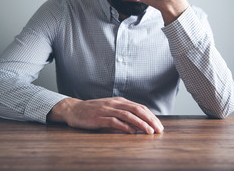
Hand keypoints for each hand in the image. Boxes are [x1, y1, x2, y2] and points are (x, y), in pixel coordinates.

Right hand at [47, 97, 163, 133]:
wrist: (74, 109)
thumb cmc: (93, 111)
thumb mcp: (110, 109)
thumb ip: (123, 114)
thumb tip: (138, 126)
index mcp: (119, 101)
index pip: (139, 107)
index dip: (151, 116)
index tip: (159, 125)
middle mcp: (115, 104)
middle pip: (137, 109)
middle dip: (150, 119)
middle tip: (159, 129)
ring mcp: (106, 110)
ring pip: (127, 115)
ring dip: (140, 123)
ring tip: (149, 131)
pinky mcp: (99, 117)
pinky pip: (114, 121)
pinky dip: (124, 126)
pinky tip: (131, 132)